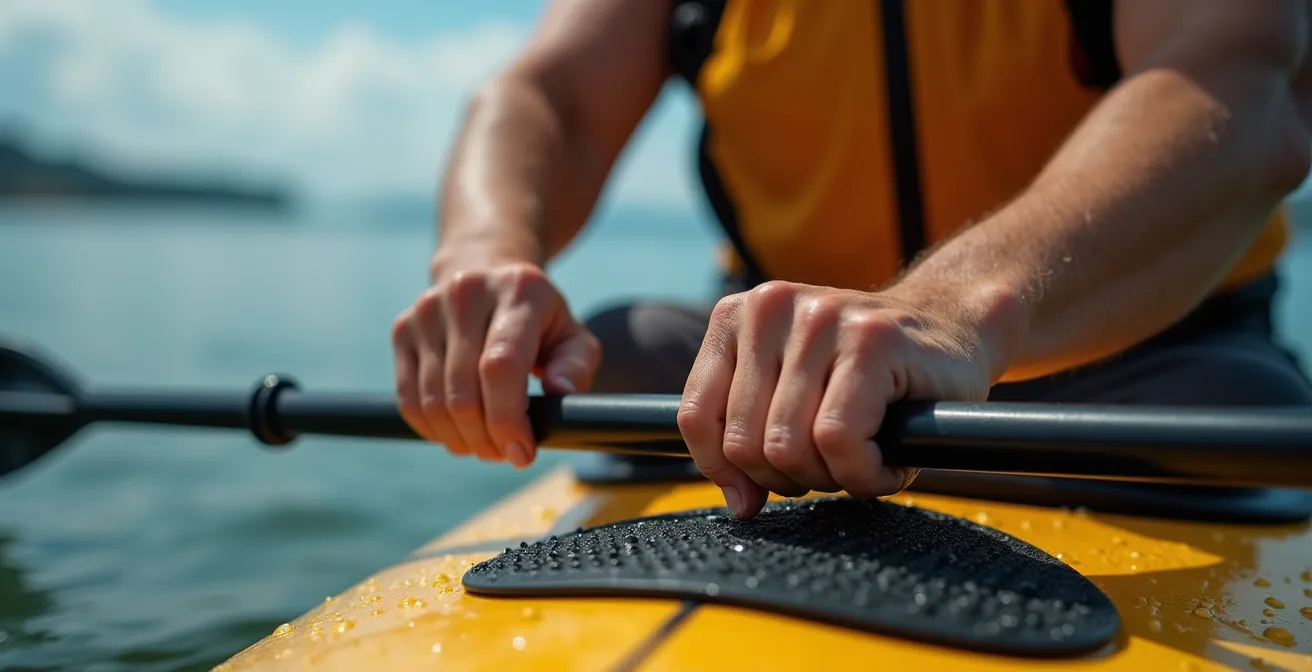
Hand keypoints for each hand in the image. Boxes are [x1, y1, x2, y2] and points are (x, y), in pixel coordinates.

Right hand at [391, 256, 599, 467]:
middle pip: (463, 392)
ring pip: (433, 401)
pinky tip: (457, 434)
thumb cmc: (537, 317)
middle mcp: (467, 293)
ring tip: (484, 446)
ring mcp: (428, 310)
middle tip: (504, 453)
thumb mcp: (572, 335)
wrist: (485, 271)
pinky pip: (409, 399)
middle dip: (485, 439)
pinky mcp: (403, 329)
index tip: (521, 453)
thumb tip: (559, 391)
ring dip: (460, 439)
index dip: (507, 419)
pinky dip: (433, 429)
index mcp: (518, 291)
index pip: (501, 366)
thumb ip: (576, 365)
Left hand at [676, 281, 998, 518]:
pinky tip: (886, 461)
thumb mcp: (791, 394)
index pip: (697, 416)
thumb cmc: (870, 375)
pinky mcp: (870, 338)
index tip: (759, 487)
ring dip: (832, 477)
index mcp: (737, 317)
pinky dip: (863, 473)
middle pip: (746, 442)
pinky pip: (838, 440)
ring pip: (789, 446)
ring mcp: (820, 317)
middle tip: (832, 467)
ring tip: (863, 459)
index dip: (724, 470)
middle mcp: (771, 307)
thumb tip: (738, 504)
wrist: (955, 327)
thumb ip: (747, 438)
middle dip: (789, 478)